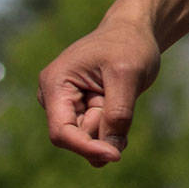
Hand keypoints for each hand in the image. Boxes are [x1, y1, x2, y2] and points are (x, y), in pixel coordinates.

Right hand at [38, 15, 160, 165]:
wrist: (134, 31)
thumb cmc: (129, 45)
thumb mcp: (128, 75)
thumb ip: (118, 114)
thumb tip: (110, 151)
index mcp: (55, 83)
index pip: (61, 132)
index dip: (86, 148)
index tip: (115, 156)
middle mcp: (54, 96)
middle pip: (76, 137)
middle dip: (104, 129)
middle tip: (124, 97)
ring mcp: (67, 105)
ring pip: (89, 137)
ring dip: (111, 126)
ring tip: (121, 94)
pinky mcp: (81, 110)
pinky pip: (97, 133)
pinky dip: (113, 126)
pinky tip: (120, 104)